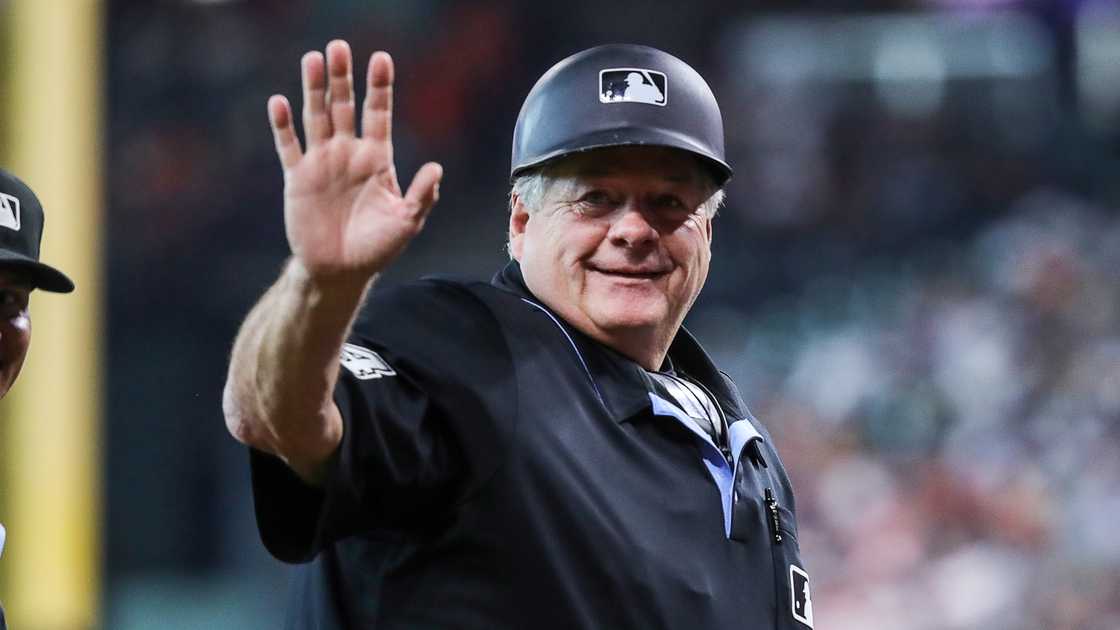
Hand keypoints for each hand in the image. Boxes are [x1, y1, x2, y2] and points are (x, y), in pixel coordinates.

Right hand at [268, 40, 442, 285]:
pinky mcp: (298, 178)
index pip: (378, 114)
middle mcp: (348, 154)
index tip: (382, 58)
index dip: (379, 87)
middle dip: (343, 77)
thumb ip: (421, 195)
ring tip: (312, 59)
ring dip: (314, 89)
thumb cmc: (377, 247)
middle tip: (339, 46)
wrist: (340, 271)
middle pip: (345, 106)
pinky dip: (284, 125)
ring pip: (317, 116)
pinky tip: (280, 102)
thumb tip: (437, 168)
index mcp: (377, 159)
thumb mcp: (406, 222)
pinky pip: (289, 146)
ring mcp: (322, 163)